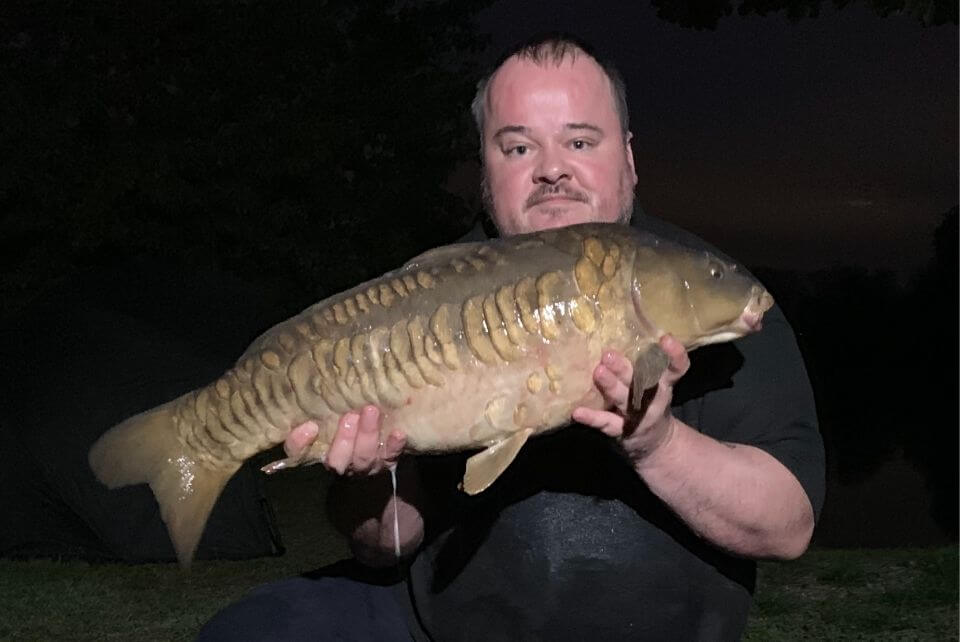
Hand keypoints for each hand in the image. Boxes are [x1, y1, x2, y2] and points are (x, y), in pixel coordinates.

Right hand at [262, 405, 405, 475]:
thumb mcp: (330, 407)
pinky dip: (393, 446)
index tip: (309, 426)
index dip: (299, 444)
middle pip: (337, 460)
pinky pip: (390, 457)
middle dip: (344, 439)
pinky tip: (398, 433)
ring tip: (372, 411)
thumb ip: (319, 402)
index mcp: (319, 449)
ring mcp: (365, 464)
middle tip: (350, 416)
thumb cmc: (349, 413)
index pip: (298, 453)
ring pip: (363, 458)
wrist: (381, 427)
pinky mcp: (387, 461)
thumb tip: (310, 387)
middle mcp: (340, 461)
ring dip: (367, 435)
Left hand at [572, 334, 689, 461]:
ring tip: (598, 372)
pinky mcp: (622, 430)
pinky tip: (578, 412)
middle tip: (609, 354)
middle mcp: (653, 398)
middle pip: (642, 381)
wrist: (655, 443)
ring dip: (610, 386)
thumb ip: (644, 360)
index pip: (676, 368)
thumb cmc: (649, 400)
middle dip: (624, 368)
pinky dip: (592, 418)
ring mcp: (638, 416)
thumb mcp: (656, 382)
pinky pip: (606, 423)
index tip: (666, 339)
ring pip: (623, 399)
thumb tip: (618, 325)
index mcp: (664, 383)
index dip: (674, 355)